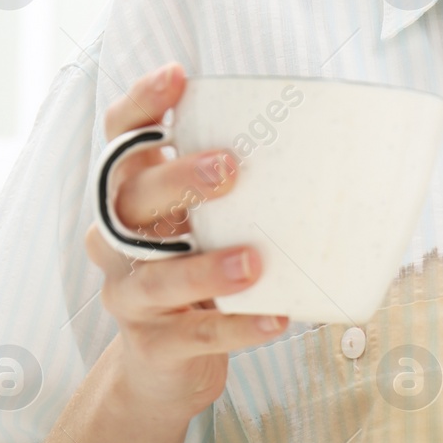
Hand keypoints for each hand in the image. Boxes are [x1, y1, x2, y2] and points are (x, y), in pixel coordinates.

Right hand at [83, 62, 287, 418]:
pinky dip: (237, 327)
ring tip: (253, 262)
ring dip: (205, 267)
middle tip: (229, 169)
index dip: (140, 105)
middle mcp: (117, 241)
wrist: (167, 365)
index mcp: (132, 199)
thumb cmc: (198, 272)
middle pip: (132, 200)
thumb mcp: (209, 224)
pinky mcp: (152, 343)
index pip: (119, 139)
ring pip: (157, 276)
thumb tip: (325, 145)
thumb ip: (237, 190)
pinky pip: (195, 333)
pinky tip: (276, 319)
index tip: (176, 76)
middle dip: (177, 180)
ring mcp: (129, 294)